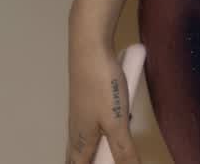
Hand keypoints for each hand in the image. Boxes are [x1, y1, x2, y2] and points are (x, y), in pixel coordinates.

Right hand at [67, 40, 146, 163]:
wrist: (90, 48)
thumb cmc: (101, 85)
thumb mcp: (117, 122)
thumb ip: (123, 150)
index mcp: (81, 140)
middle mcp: (76, 129)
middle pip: (76, 155)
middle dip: (85, 161)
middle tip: (96, 160)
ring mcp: (80, 112)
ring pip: (83, 139)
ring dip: (93, 148)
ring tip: (106, 150)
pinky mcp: (86, 98)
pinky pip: (90, 123)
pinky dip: (100, 131)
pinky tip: (114, 122)